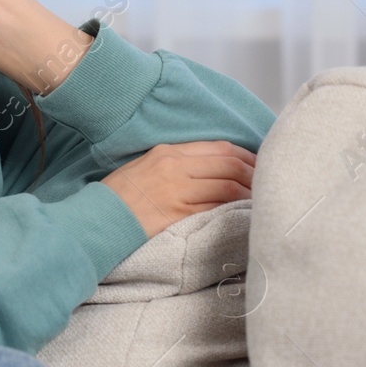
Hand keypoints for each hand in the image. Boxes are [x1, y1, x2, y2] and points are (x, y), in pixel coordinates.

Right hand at [101, 141, 257, 240]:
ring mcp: (176, 192)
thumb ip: (177, 164)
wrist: (97, 219)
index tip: (258, 165)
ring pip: (226, 187)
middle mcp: (174, 168)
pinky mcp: (176, 216)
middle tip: (268, 183)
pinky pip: (214, 210)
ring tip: (260, 200)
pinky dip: (232, 211)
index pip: (219, 148)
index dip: (246, 156)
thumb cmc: (120, 196)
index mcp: (168, 152)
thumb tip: (212, 169)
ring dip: (248, 193)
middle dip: (254, 174)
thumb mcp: (146, 166)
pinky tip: (242, 215)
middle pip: (228, 165)